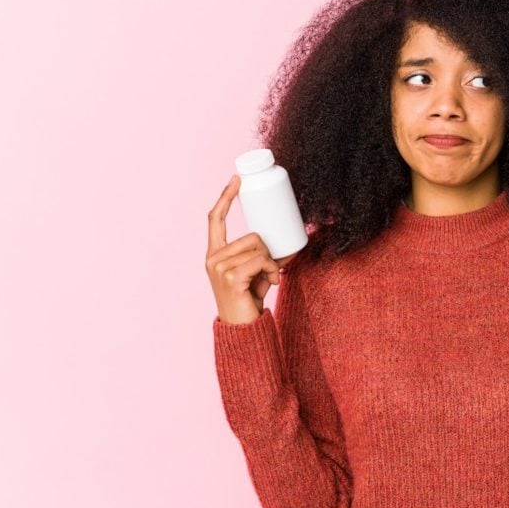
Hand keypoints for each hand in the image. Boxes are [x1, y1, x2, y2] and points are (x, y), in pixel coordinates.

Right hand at [206, 174, 297, 324]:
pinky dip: (273, 270)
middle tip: (270, 271)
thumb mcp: (259, 273)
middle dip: (268, 251)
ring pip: (259, 247)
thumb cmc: (249, 299)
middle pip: (252, 235)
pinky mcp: (231, 277)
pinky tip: (271, 283)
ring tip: (270, 279)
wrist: (243, 328)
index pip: (215, 218)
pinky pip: (262, 260)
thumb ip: (269, 257)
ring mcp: (219, 267)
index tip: (237, 179)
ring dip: (272, 263)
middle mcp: (213, 258)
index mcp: (215, 253)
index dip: (225, 197)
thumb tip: (295, 244)